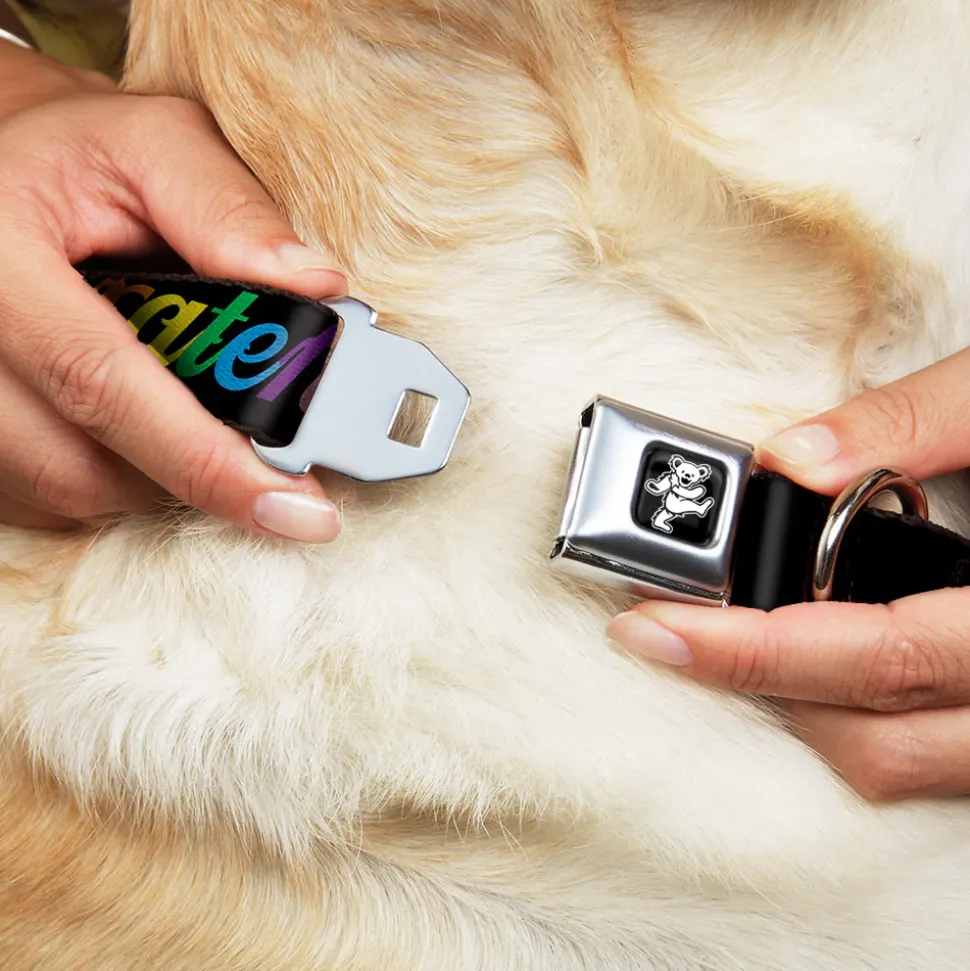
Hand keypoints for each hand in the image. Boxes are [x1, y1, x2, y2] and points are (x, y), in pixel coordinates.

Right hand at [0, 42, 346, 539]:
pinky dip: (125, 473)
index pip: (102, 383)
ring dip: (164, 474)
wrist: (6, 176)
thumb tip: (317, 287)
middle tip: (282, 468)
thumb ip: (230, 210)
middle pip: (85, 465)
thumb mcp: (155, 146)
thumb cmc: (79, 157)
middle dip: (201, 474)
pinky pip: (53, 494)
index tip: (298, 508)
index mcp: (0, 262)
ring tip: (209, 418)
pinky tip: (154, 424)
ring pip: (75, 490)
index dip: (207, 460)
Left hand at [608, 348, 969, 800]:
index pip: (882, 656)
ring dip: (805, 712)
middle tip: (671, 630)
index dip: (756, 651)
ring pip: (905, 765)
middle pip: (878, 740)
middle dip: (758, 688)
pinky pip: (935, 756)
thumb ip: (911, 423)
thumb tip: (789, 458)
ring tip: (733, 642)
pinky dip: (862, 718)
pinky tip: (818, 659)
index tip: (655, 627)